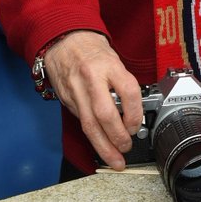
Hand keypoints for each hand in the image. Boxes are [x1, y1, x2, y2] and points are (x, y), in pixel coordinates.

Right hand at [43, 31, 142, 169]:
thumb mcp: (113, 59)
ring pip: (89, 125)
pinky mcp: (66, 101)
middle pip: (105, 115)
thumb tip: (134, 109)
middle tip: (127, 147)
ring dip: (103, 147)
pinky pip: (81, 122)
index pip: (128, 92)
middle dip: (117, 137)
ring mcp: (76, 92)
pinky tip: (100, 146)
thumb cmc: (92, 50)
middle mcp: (91, 80)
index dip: (135, 113)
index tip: (137, 124)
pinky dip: (92, 136)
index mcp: (108, 66)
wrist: (63, 41)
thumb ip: (122, 83)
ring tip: (114, 160)